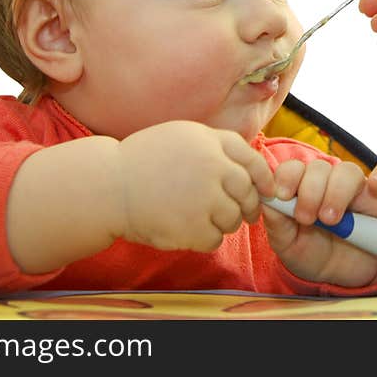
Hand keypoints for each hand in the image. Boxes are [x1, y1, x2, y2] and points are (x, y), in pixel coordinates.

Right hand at [115, 121, 274, 250]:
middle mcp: (212, 166)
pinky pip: (215, 239)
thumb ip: (215, 146)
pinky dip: (205, 239)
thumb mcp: (181, 137)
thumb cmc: (143, 161)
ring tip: (201, 218)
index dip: (264, 178)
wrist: (108, 186)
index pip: (252, 160)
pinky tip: (187, 230)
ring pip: (233, 218)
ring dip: (224, 223)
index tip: (267, 190)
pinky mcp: (193, 227)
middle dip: (249, 206)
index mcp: (209, 141)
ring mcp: (204, 197)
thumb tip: (251, 168)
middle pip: (248, 192)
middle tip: (244, 214)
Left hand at [262, 159, 376, 286]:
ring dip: (336, 192)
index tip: (284, 197)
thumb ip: (277, 222)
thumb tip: (268, 200)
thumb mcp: (287, 243)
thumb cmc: (310, 253)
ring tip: (331, 220)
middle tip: (308, 219)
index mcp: (301, 187)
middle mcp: (328, 182)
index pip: (293, 168)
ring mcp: (356, 188)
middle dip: (310, 191)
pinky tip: (375, 184)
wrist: (340, 277)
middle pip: (319, 168)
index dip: (287, 177)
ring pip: (348, 171)